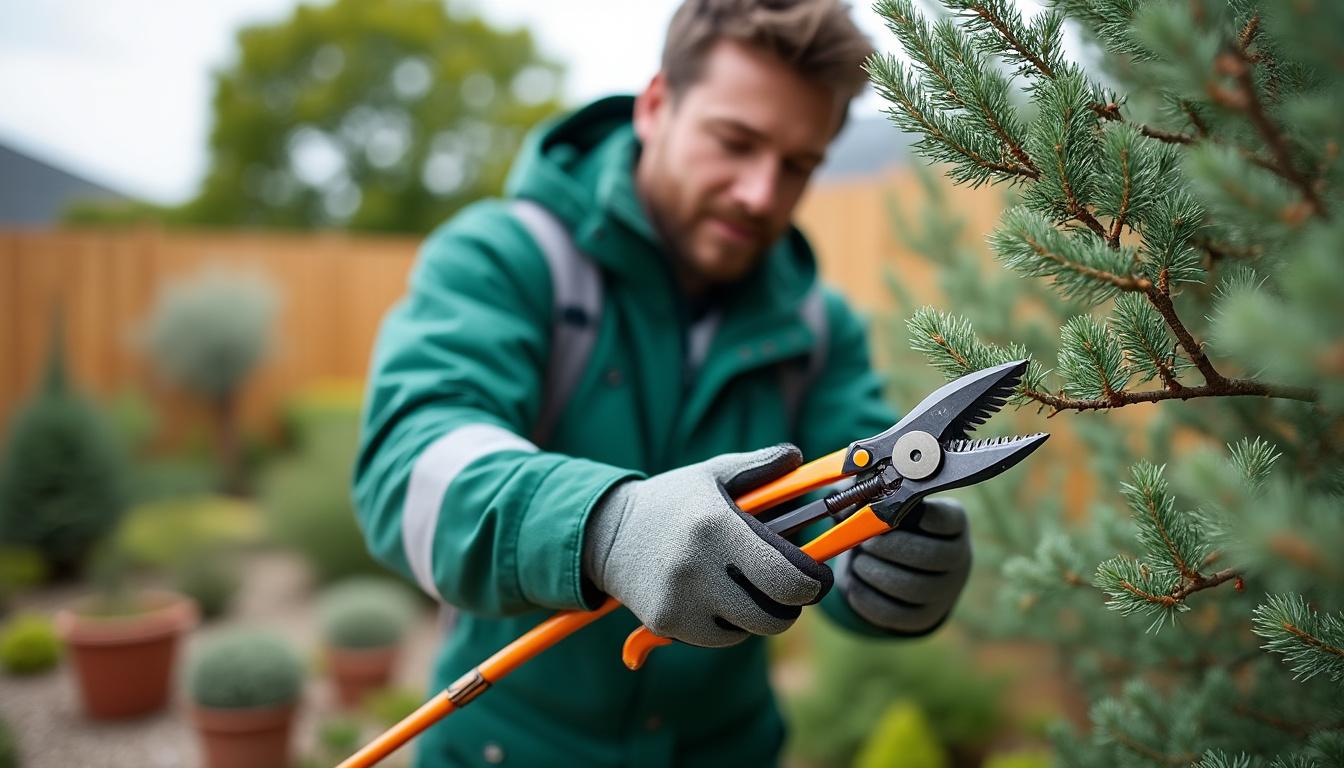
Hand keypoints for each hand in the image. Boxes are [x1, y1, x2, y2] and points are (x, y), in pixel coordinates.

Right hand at [582, 445, 832, 646]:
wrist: (605, 532)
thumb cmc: (672, 501)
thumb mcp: (713, 474)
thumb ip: (760, 466)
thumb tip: (799, 458)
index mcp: (716, 525)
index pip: (788, 576)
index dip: (814, 583)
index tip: (817, 577)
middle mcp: (697, 566)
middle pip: (775, 615)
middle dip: (792, 604)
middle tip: (790, 589)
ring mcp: (679, 599)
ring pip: (750, 629)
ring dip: (758, 614)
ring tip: (748, 587)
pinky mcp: (665, 622)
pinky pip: (721, 637)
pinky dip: (729, 625)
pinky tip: (717, 598)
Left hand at [837, 498, 970, 634]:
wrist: (908, 569)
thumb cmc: (897, 529)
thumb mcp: (895, 508)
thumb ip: (874, 497)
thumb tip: (844, 499)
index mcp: (954, 523)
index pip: (945, 519)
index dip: (917, 516)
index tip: (890, 513)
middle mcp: (958, 558)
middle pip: (930, 556)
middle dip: (890, 548)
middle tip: (866, 543)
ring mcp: (946, 590)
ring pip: (914, 588)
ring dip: (877, 573)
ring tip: (859, 563)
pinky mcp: (925, 616)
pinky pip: (897, 614)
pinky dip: (869, 599)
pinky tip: (855, 584)